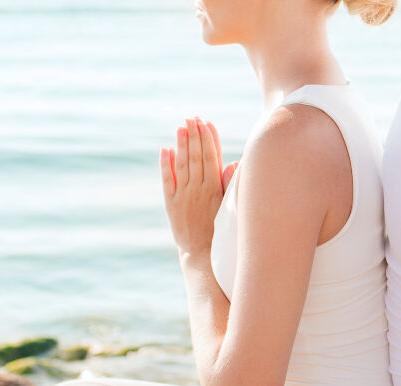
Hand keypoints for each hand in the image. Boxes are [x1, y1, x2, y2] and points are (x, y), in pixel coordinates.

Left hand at [161, 117, 239, 259]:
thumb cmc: (220, 230)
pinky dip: (166, 164)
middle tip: (192, 118)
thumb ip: (229, 184)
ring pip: (182, 164)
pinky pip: (167, 180)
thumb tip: (234, 162)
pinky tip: (166, 149)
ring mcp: (183, 195)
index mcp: (215, 189)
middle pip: (196, 156)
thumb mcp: (229, 207)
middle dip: (194, 135)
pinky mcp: (171, 203)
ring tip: (181, 126)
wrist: (202, 253)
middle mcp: (199, 189)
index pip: (212, 157)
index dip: (208, 138)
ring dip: (181, 144)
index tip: (206, 123)